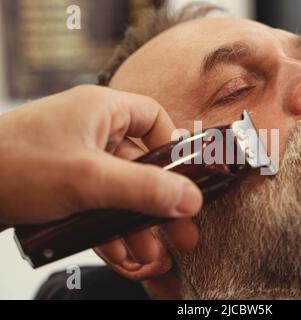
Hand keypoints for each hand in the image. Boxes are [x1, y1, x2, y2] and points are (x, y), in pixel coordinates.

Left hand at [0, 85, 201, 276]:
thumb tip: (190, 199)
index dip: (172, 146)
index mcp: (102, 111)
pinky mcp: (63, 184)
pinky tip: (119, 251)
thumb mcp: (90, 179)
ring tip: (152, 253)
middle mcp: (92, 130)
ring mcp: (77, 159)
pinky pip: (98, 203)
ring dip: (135, 221)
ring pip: (120, 189)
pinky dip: (109, 226)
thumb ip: (144, 189)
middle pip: (141, 163)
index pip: (153, 118)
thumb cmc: (14, 166)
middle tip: (181, 229)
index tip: (183, 177)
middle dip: (160, 200)